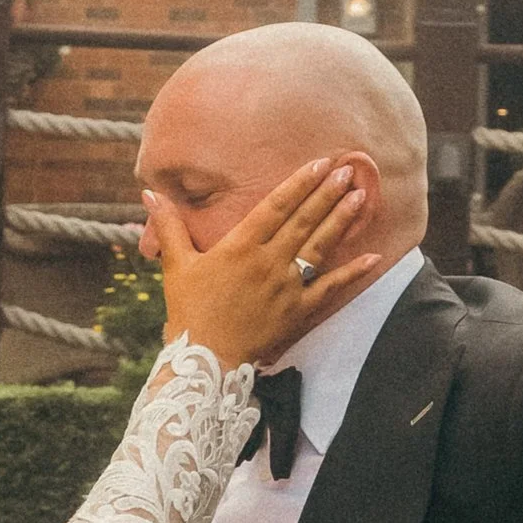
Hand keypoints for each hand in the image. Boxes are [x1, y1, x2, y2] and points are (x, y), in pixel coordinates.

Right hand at [141, 159, 381, 370]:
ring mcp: (287, 287)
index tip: (318, 163)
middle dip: (327, 194)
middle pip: (303, 221)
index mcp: (239, 247)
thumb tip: (149, 192)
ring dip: (341, 221)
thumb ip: (168, 226)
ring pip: (319, 247)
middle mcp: (268, 262)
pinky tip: (373, 257)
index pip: (275, 206)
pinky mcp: (298, 311)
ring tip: (360, 197)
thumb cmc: (188, 311)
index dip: (298, 183)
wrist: (205, 359)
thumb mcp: (175, 265)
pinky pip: (330, 289)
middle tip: (348, 170)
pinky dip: (352, 273)